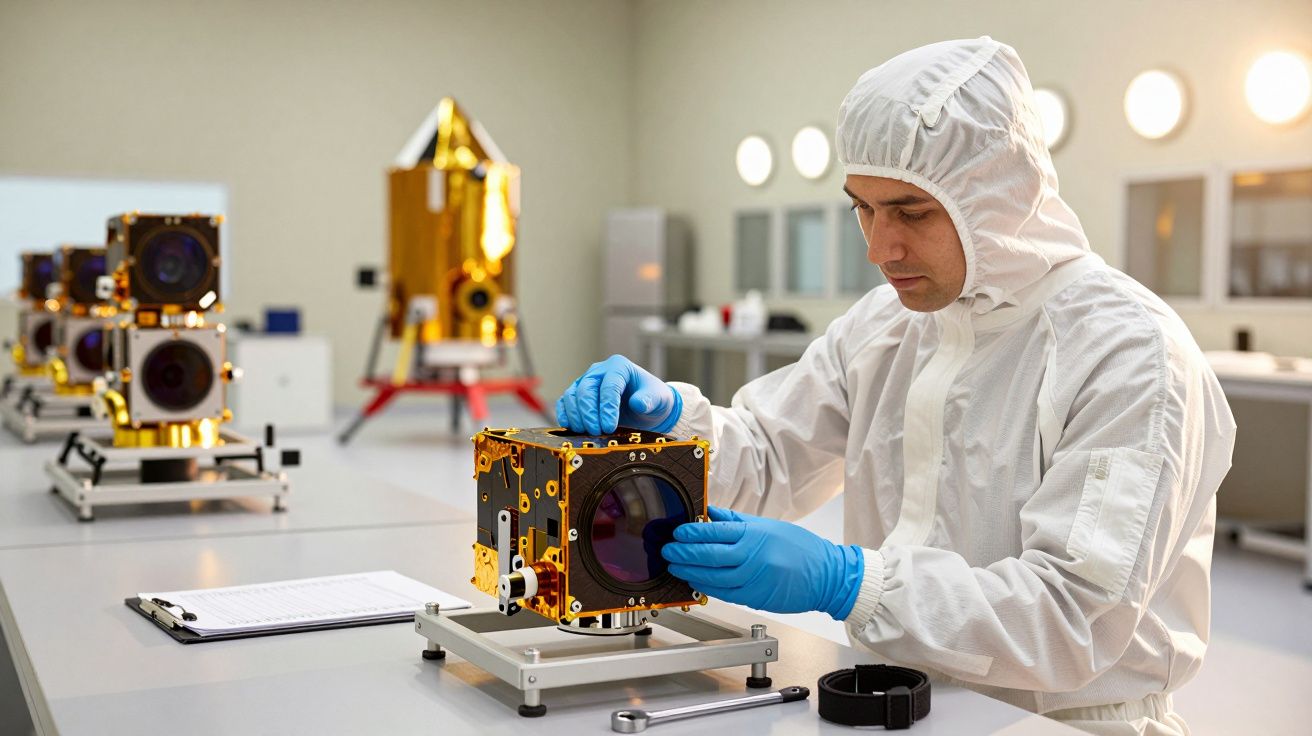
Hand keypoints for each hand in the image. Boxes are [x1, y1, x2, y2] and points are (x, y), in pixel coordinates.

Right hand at [556, 355, 681, 434]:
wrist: (647, 406)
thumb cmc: (652, 398)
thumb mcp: (658, 398)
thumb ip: (649, 400)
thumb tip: (638, 403)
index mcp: (619, 366)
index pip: (609, 385)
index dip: (607, 407)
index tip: (609, 426)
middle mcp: (599, 371)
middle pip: (586, 389)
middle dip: (589, 413)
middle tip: (596, 431)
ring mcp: (587, 382)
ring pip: (572, 395)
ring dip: (576, 415)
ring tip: (585, 432)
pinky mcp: (578, 395)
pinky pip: (566, 402)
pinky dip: (566, 414)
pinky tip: (571, 427)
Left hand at [661, 506, 864, 619]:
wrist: (827, 576)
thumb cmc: (800, 548)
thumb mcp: (768, 526)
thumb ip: (736, 521)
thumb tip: (710, 513)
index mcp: (754, 534)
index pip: (714, 531)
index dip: (691, 532)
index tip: (677, 532)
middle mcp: (752, 556)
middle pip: (708, 554)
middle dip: (683, 553)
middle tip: (668, 551)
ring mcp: (753, 579)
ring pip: (712, 577)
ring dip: (689, 572)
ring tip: (675, 567)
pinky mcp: (755, 598)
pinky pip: (723, 593)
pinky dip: (706, 587)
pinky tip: (696, 582)